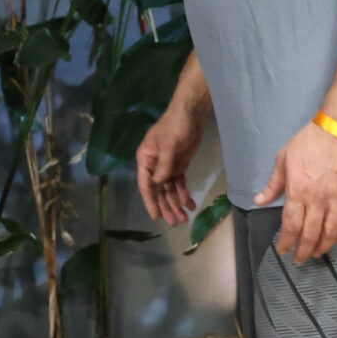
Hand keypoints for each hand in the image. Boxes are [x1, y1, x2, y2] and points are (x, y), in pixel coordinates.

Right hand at [136, 103, 204, 225]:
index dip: (150, 201)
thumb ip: (164, 165)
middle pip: (159, 191)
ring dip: (176, 204)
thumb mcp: (169, 144)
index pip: (146, 184)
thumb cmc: (175, 126)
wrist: (191, 114)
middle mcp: (154, 166)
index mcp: (145, 159)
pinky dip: (185, 194)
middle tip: (174, 223)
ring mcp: (167, 166)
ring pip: (170, 190)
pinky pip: (180, 184)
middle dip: (167, 206)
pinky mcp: (179, 166)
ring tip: (184, 219)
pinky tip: (191, 205)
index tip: (156, 216)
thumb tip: (158, 184)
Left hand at [257, 121, 336, 263]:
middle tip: (299, 259)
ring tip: (316, 253)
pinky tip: (336, 239)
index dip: (286, 241)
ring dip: (323, 247)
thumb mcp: (283, 158)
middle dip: (303, 250)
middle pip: (311, 233)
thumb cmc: (309, 142)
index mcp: (298, 191)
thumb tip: (259, 201)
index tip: (282, 250)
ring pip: (331, 232)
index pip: (291, 224)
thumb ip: (273, 184)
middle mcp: (318, 200)